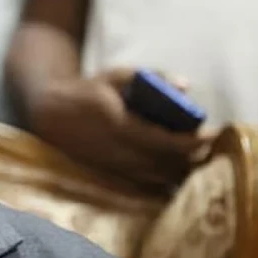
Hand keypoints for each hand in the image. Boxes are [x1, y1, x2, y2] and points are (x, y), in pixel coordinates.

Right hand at [25, 68, 214, 189]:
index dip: (190, 141)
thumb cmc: (84, 91)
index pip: (163, 140)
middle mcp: (115, 150)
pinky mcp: (107, 173)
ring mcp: (110, 165)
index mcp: (118, 124)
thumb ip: (150, 76)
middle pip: (163, 163)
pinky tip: (173, 172)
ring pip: (154, 176)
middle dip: (190, 158)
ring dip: (178, 170)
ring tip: (195, 160)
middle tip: (208, 147)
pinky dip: (162, 178)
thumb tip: (185, 86)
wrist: (47, 113)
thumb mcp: (115, 76)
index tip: (210, 134)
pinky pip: (142, 181)